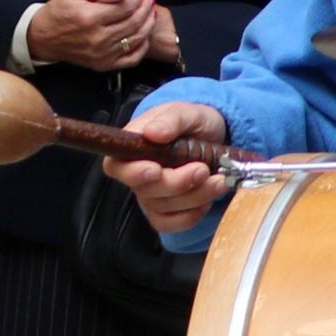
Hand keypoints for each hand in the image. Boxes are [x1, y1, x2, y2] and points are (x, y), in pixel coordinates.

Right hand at [35, 0, 166, 73]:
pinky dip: (142, 45)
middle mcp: (96, 38)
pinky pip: (132, 58)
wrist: (43, 38)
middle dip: (145, 9)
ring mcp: (101, 54)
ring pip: (136, 38)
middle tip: (148, 1)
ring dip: (148, 23)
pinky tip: (143, 34)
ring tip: (150, 13)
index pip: (125, 6)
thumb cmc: (59, 12)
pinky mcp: (103, 65)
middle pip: (133, 22)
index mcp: (89, 18)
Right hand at [110, 96, 233, 234]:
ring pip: (164, 208)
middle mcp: (138, 174)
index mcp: (133, 147)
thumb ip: (171, 119)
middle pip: (145, 190)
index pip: (116, 166)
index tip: (156, 170)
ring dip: (195, 196)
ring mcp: (151, 194)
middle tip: (203, 169)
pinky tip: (209, 197)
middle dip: (177, 183)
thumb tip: (153, 132)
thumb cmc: (193, 122)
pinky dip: (194, 214)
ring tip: (219, 179)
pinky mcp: (167, 210)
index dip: (133, 173)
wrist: (215, 136)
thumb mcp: (187, 112)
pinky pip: (172, 223)